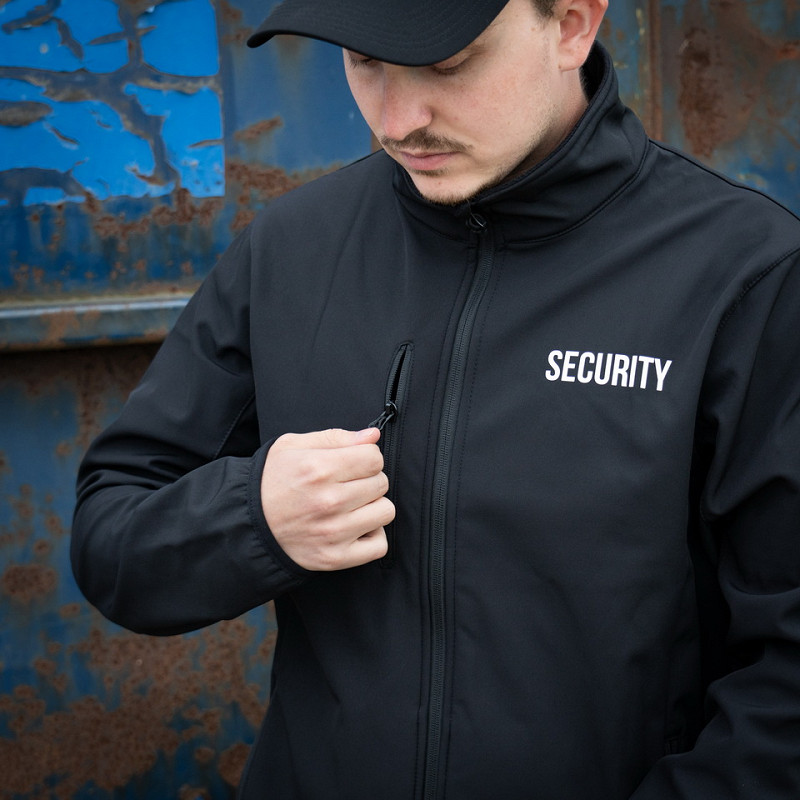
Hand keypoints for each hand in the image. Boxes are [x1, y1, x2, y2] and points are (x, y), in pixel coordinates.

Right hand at [260, 428, 394, 570]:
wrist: (246, 524)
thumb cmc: (270, 481)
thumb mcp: (293, 447)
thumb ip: (336, 437)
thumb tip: (372, 436)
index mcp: (319, 469)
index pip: (374, 457)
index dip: (365, 456)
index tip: (352, 463)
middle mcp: (329, 501)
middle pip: (381, 483)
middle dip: (367, 480)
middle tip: (345, 484)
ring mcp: (334, 532)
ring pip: (385, 511)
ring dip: (372, 507)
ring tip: (350, 506)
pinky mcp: (335, 557)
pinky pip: (379, 545)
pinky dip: (372, 536)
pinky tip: (354, 527)